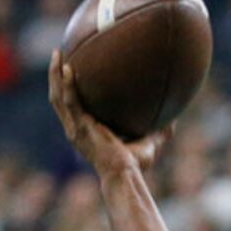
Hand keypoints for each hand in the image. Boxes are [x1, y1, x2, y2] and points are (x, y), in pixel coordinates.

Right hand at [48, 51, 173, 180]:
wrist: (125, 176)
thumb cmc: (135, 166)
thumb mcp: (149, 142)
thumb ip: (159, 130)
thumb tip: (176, 117)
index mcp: (85, 131)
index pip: (71, 106)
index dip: (67, 88)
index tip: (71, 68)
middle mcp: (75, 129)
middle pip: (58, 98)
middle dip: (55, 76)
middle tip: (58, 53)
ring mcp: (75, 130)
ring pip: (57, 97)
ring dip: (54, 75)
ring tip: (57, 54)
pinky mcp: (78, 129)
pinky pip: (70, 103)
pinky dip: (67, 85)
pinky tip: (68, 68)